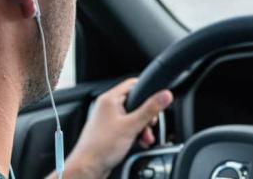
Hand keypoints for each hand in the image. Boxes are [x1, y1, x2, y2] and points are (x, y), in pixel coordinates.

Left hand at [56, 78, 172, 178]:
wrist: (88, 167)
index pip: (132, 84)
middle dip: (146, 116)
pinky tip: (140, 142)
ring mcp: (108, 120)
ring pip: (132, 117)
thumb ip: (149, 110)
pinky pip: (127, 128)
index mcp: (109, 99)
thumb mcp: (131, 126)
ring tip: (146, 138)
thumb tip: (165, 95)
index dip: (147, 90)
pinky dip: (135, 134)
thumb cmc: (101, 146)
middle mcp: (107, 107)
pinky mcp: (110, 132)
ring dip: (142, 128)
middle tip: (150, 125)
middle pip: (135, 103)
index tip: (158, 99)